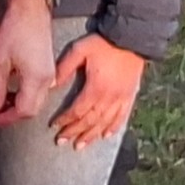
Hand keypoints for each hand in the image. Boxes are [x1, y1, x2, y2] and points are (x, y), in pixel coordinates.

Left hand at [0, 0, 61, 124]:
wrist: (31, 11)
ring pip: (37, 101)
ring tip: (0, 101)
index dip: (7, 118)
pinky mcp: (49, 68)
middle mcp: (48, 81)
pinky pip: (39, 90)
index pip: (24, 111)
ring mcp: (51, 74)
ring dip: (19, 105)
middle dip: (14, 115)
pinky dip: (25, 95)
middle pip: (32, 109)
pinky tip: (11, 89)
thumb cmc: (13, 32)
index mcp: (36, 80)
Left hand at [48, 32, 147, 148]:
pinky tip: (106, 136)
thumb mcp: (79, 50)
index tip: (54, 127)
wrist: (132, 38)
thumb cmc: (104, 43)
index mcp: (95, 88)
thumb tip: (51, 85)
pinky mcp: (130, 95)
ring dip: (91, 135)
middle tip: (62, 142)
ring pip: (105, 123)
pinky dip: (113, 128)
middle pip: (90, 121)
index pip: (77, 110)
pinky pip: (122, 117)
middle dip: (74, 132)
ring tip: (80, 146)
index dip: (65, 120)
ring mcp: (122, 98)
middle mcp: (110, 98)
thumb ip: (64, 68)